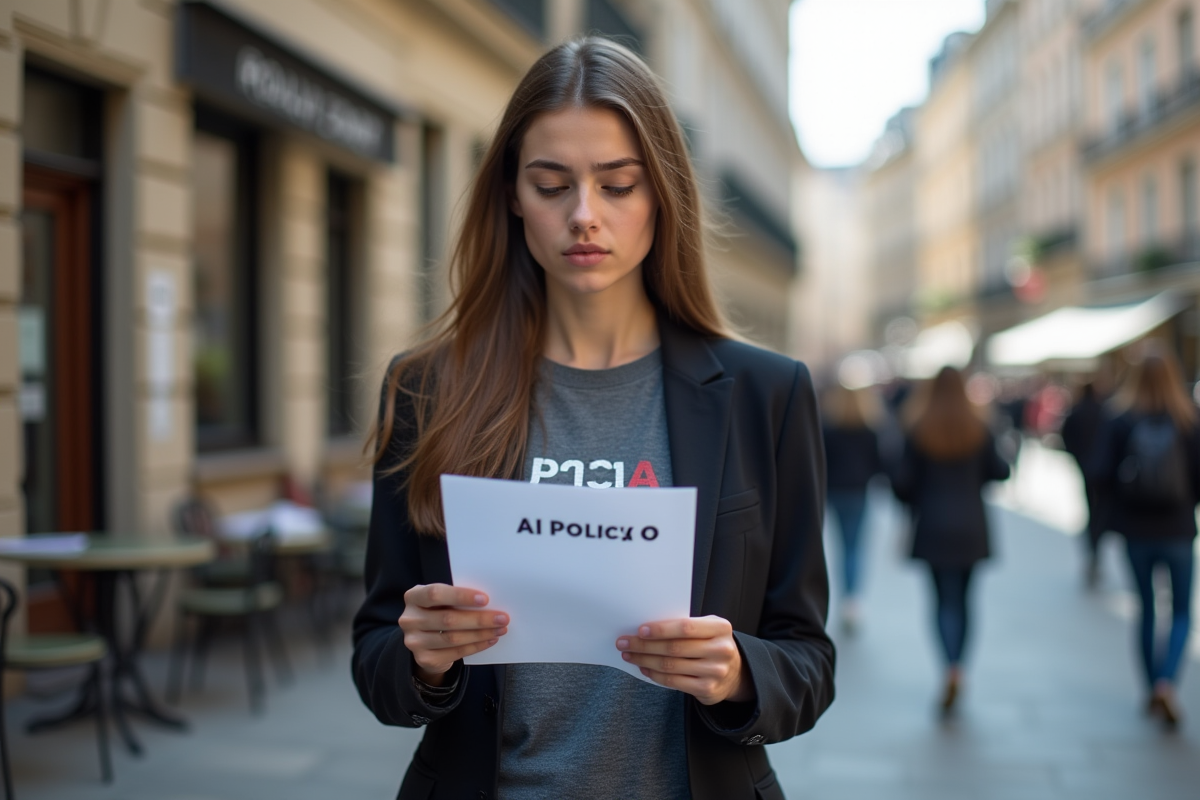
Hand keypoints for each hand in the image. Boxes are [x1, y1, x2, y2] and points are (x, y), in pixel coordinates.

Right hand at [399, 584, 507, 683]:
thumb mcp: (440, 601)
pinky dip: (476, 646)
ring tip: (499, 629)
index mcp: (413, 597)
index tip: (485, 599)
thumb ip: (455, 599)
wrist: (424, 640)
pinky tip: (489, 640)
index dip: (460, 596)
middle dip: (479, 619)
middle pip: (448, 619)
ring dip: (481, 634)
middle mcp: (409, 619)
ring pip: (453, 638)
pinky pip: (455, 653)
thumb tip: (489, 603)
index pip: (435, 594)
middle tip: (502, 618)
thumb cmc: (438, 611)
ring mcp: (414, 641)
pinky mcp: (424, 658)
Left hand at [615, 616, 752, 705]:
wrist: (734, 673)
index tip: (640, 630)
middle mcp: (721, 650)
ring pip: (671, 665)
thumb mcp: (707, 629)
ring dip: (645, 660)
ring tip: (629, 655)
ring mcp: (715, 671)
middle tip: (624, 643)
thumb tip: (646, 629)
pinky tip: (644, 668)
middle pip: (674, 648)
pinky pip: (674, 682)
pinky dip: (655, 675)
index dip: (661, 629)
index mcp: (720, 628)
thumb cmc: (711, 644)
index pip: (686, 627)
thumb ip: (685, 627)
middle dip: (644, 645)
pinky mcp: (707, 689)